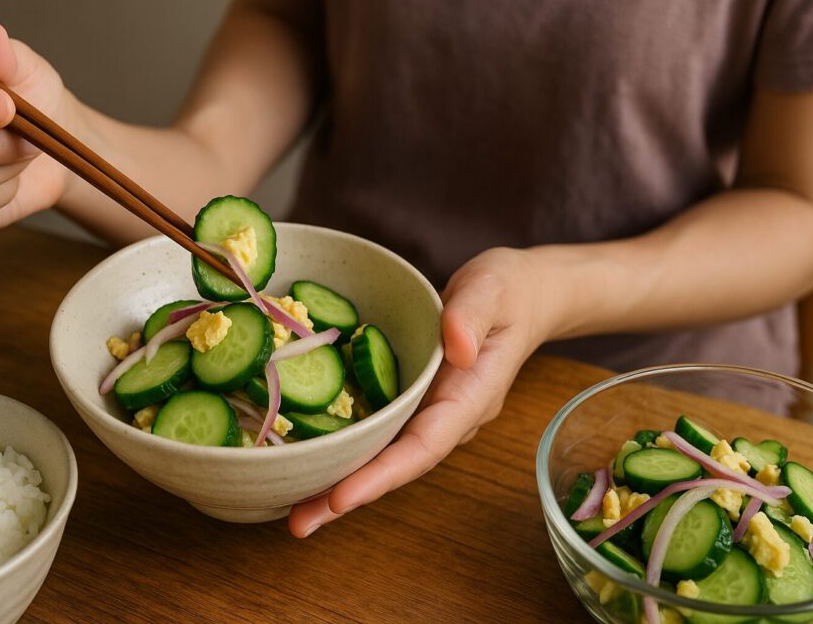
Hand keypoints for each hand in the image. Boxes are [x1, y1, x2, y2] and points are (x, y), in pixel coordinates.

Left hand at [288, 247, 541, 536]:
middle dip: (348, 496)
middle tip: (297, 524)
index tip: (341, 498)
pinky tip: (308, 459)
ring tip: (292, 508)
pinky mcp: (414, 402)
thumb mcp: (493, 289)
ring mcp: (430, 413)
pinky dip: (346, 450)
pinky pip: (380, 432)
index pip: (425, 445)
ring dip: (340, 482)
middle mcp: (448, 417)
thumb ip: (473, 315)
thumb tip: (456, 348)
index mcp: (469, 397)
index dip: (383, 474)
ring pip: (385, 455)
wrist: (519, 297)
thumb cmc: (506, 291)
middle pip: (397, 466)